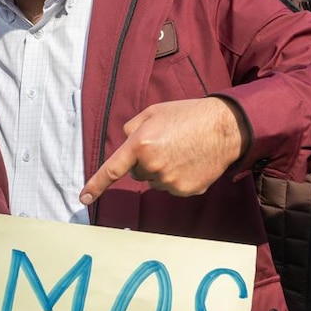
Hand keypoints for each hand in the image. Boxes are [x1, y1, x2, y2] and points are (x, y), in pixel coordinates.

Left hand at [79, 98, 247, 202]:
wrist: (225, 127)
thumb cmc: (188, 115)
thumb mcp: (153, 112)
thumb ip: (132, 128)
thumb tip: (124, 145)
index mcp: (141, 144)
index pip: (112, 170)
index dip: (96, 185)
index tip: (84, 198)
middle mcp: (153, 166)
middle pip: (138, 173)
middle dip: (145, 162)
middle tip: (166, 144)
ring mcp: (170, 181)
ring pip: (155, 181)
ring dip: (162, 170)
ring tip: (182, 150)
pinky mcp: (185, 190)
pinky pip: (172, 187)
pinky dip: (179, 177)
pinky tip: (191, 161)